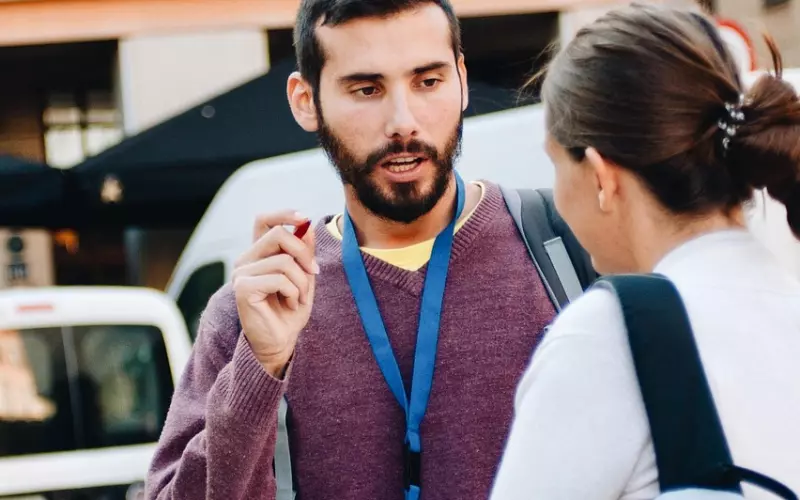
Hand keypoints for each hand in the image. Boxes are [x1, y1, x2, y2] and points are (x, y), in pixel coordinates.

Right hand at [232, 211, 318, 376]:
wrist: (280, 342)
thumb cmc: (290, 311)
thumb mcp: (304, 278)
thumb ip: (304, 254)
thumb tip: (307, 227)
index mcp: (259, 254)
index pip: (264, 221)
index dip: (283, 214)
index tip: (304, 219)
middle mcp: (246, 260)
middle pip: (278, 234)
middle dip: (304, 253)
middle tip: (314, 272)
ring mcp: (241, 273)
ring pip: (284, 260)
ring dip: (302, 281)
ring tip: (299, 298)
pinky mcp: (243, 288)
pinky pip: (279, 279)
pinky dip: (294, 292)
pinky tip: (291, 304)